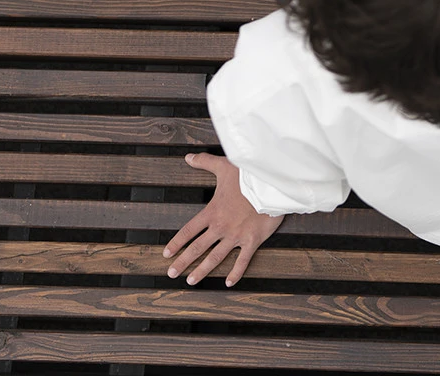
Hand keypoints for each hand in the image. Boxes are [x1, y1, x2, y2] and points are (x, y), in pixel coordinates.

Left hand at [163, 153, 284, 286]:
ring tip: (191, 281)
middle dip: (183, 262)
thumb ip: (205, 162)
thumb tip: (187, 157)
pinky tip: (228, 283)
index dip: (177, 243)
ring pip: (215, 257)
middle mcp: (220, 227)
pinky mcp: (253, 240)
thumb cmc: (249, 175)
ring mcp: (236, 236)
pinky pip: (242, 260)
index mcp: (212, 212)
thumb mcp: (224, 166)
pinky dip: (235, 272)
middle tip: (172, 273)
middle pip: (197, 248)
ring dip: (202, 270)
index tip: (166, 254)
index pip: (189, 231)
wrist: (272, 184)